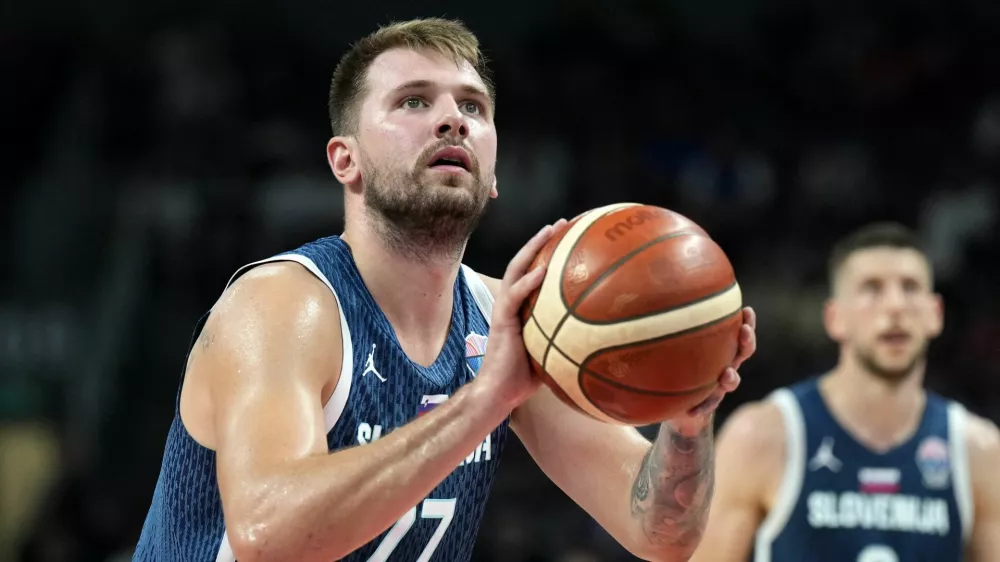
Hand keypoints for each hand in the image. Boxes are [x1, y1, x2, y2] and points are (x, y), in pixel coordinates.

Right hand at [477, 219, 567, 409]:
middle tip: (562, 222)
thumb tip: (603, 339)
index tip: (570, 237)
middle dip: (542, 240)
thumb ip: (569, 339)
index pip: (534, 273)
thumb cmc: (525, 378)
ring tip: (549, 231)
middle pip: (524, 262)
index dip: (549, 253)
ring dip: (532, 248)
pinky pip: (514, 297)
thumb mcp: (553, 353)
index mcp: (523, 308)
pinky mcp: (502, 321)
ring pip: (516, 270)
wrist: (499, 393)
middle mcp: (512, 303)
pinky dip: (528, 282)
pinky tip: (542, 271)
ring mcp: (505, 310)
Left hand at [668, 306, 756, 434]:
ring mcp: (719, 384)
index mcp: (720, 347)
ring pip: (732, 380)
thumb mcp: (671, 342)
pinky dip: (702, 407)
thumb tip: (649, 296)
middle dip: (747, 341)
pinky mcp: (708, 402)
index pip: (738, 331)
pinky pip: (708, 406)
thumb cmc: (672, 363)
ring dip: (732, 377)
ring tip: (726, 375)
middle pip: (743, 352)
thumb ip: (667, 324)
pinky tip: (692, 411)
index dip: (747, 322)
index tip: (746, 310)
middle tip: (743, 331)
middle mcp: (724, 364)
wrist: (673, 400)